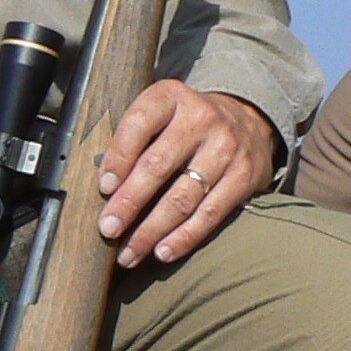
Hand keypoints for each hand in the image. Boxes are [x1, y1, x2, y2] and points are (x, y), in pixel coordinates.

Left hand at [96, 83, 277, 268]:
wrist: (247, 119)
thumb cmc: (187, 124)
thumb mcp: (161, 113)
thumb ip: (134, 139)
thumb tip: (105, 189)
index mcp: (172, 97)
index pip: (139, 124)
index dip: (118, 158)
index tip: (103, 188)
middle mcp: (201, 118)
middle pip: (158, 165)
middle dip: (129, 202)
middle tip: (108, 229)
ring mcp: (226, 147)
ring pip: (183, 197)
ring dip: (151, 230)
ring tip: (129, 253)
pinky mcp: (244, 175)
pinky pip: (210, 213)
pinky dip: (184, 237)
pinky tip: (163, 252)